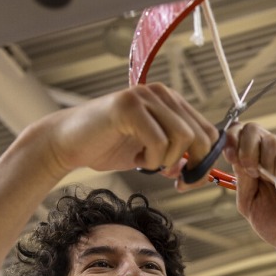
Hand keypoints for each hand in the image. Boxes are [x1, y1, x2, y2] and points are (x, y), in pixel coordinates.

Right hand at [36, 83, 217, 186]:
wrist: (66, 143)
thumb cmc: (107, 148)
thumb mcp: (151, 155)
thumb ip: (177, 159)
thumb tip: (203, 173)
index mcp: (171, 102)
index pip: (208, 132)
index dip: (205, 162)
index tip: (187, 180)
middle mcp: (161, 94)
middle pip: (201, 135)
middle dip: (193, 166)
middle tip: (175, 182)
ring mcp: (144, 97)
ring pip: (183, 137)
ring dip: (168, 161)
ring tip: (147, 163)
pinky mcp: (128, 107)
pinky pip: (158, 141)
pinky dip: (152, 160)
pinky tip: (136, 159)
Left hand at [223, 122, 275, 248]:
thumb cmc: (274, 221)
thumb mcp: (248, 202)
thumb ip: (241, 179)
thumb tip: (234, 154)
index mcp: (256, 159)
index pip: (240, 132)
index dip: (232, 138)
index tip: (230, 156)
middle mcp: (273, 154)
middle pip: (253, 129)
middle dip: (246, 149)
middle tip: (251, 172)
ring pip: (271, 142)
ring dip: (265, 164)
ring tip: (273, 185)